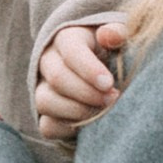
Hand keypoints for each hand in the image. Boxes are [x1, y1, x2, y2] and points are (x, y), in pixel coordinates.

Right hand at [35, 22, 128, 140]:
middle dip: (87, 93)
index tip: (109, 83)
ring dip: (77, 111)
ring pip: (45, 101)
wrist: (107, 73)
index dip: (88, 69)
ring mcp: (43, 88)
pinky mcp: (45, 114)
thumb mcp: (119, 38)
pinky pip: (47, 126)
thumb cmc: (114, 51)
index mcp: (67, 38)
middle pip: (57, 77)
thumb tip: (111, 35)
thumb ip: (118, 33)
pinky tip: (91, 125)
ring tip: (104, 112)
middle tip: (114, 99)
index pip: (71, 52)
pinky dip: (68, 129)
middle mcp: (49, 61)